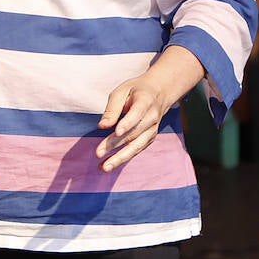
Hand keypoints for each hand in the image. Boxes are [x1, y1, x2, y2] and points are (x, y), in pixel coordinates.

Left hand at [95, 50, 202, 171]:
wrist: (160, 92)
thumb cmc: (136, 90)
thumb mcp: (122, 91)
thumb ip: (112, 108)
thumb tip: (102, 126)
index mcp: (146, 101)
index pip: (137, 114)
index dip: (128, 123)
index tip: (116, 132)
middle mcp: (152, 118)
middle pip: (133, 133)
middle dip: (115, 144)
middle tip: (98, 153)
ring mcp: (152, 130)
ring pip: (136, 146)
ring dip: (119, 158)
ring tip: (104, 167)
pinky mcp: (149, 139)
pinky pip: (136, 150)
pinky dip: (123, 158)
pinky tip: (108, 164)